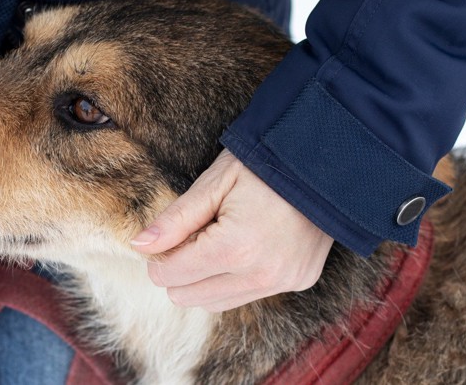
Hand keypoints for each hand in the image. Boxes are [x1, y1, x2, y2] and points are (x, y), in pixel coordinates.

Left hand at [130, 149, 333, 311]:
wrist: (326, 162)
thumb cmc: (263, 165)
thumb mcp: (213, 184)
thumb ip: (174, 219)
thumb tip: (138, 246)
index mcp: (235, 248)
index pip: (170, 275)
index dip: (159, 256)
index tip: (170, 235)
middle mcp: (261, 274)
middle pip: (187, 296)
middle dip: (179, 269)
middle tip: (195, 234)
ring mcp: (283, 282)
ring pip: (215, 303)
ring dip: (203, 280)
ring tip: (216, 240)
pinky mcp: (298, 282)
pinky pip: (246, 296)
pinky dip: (230, 280)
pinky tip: (239, 250)